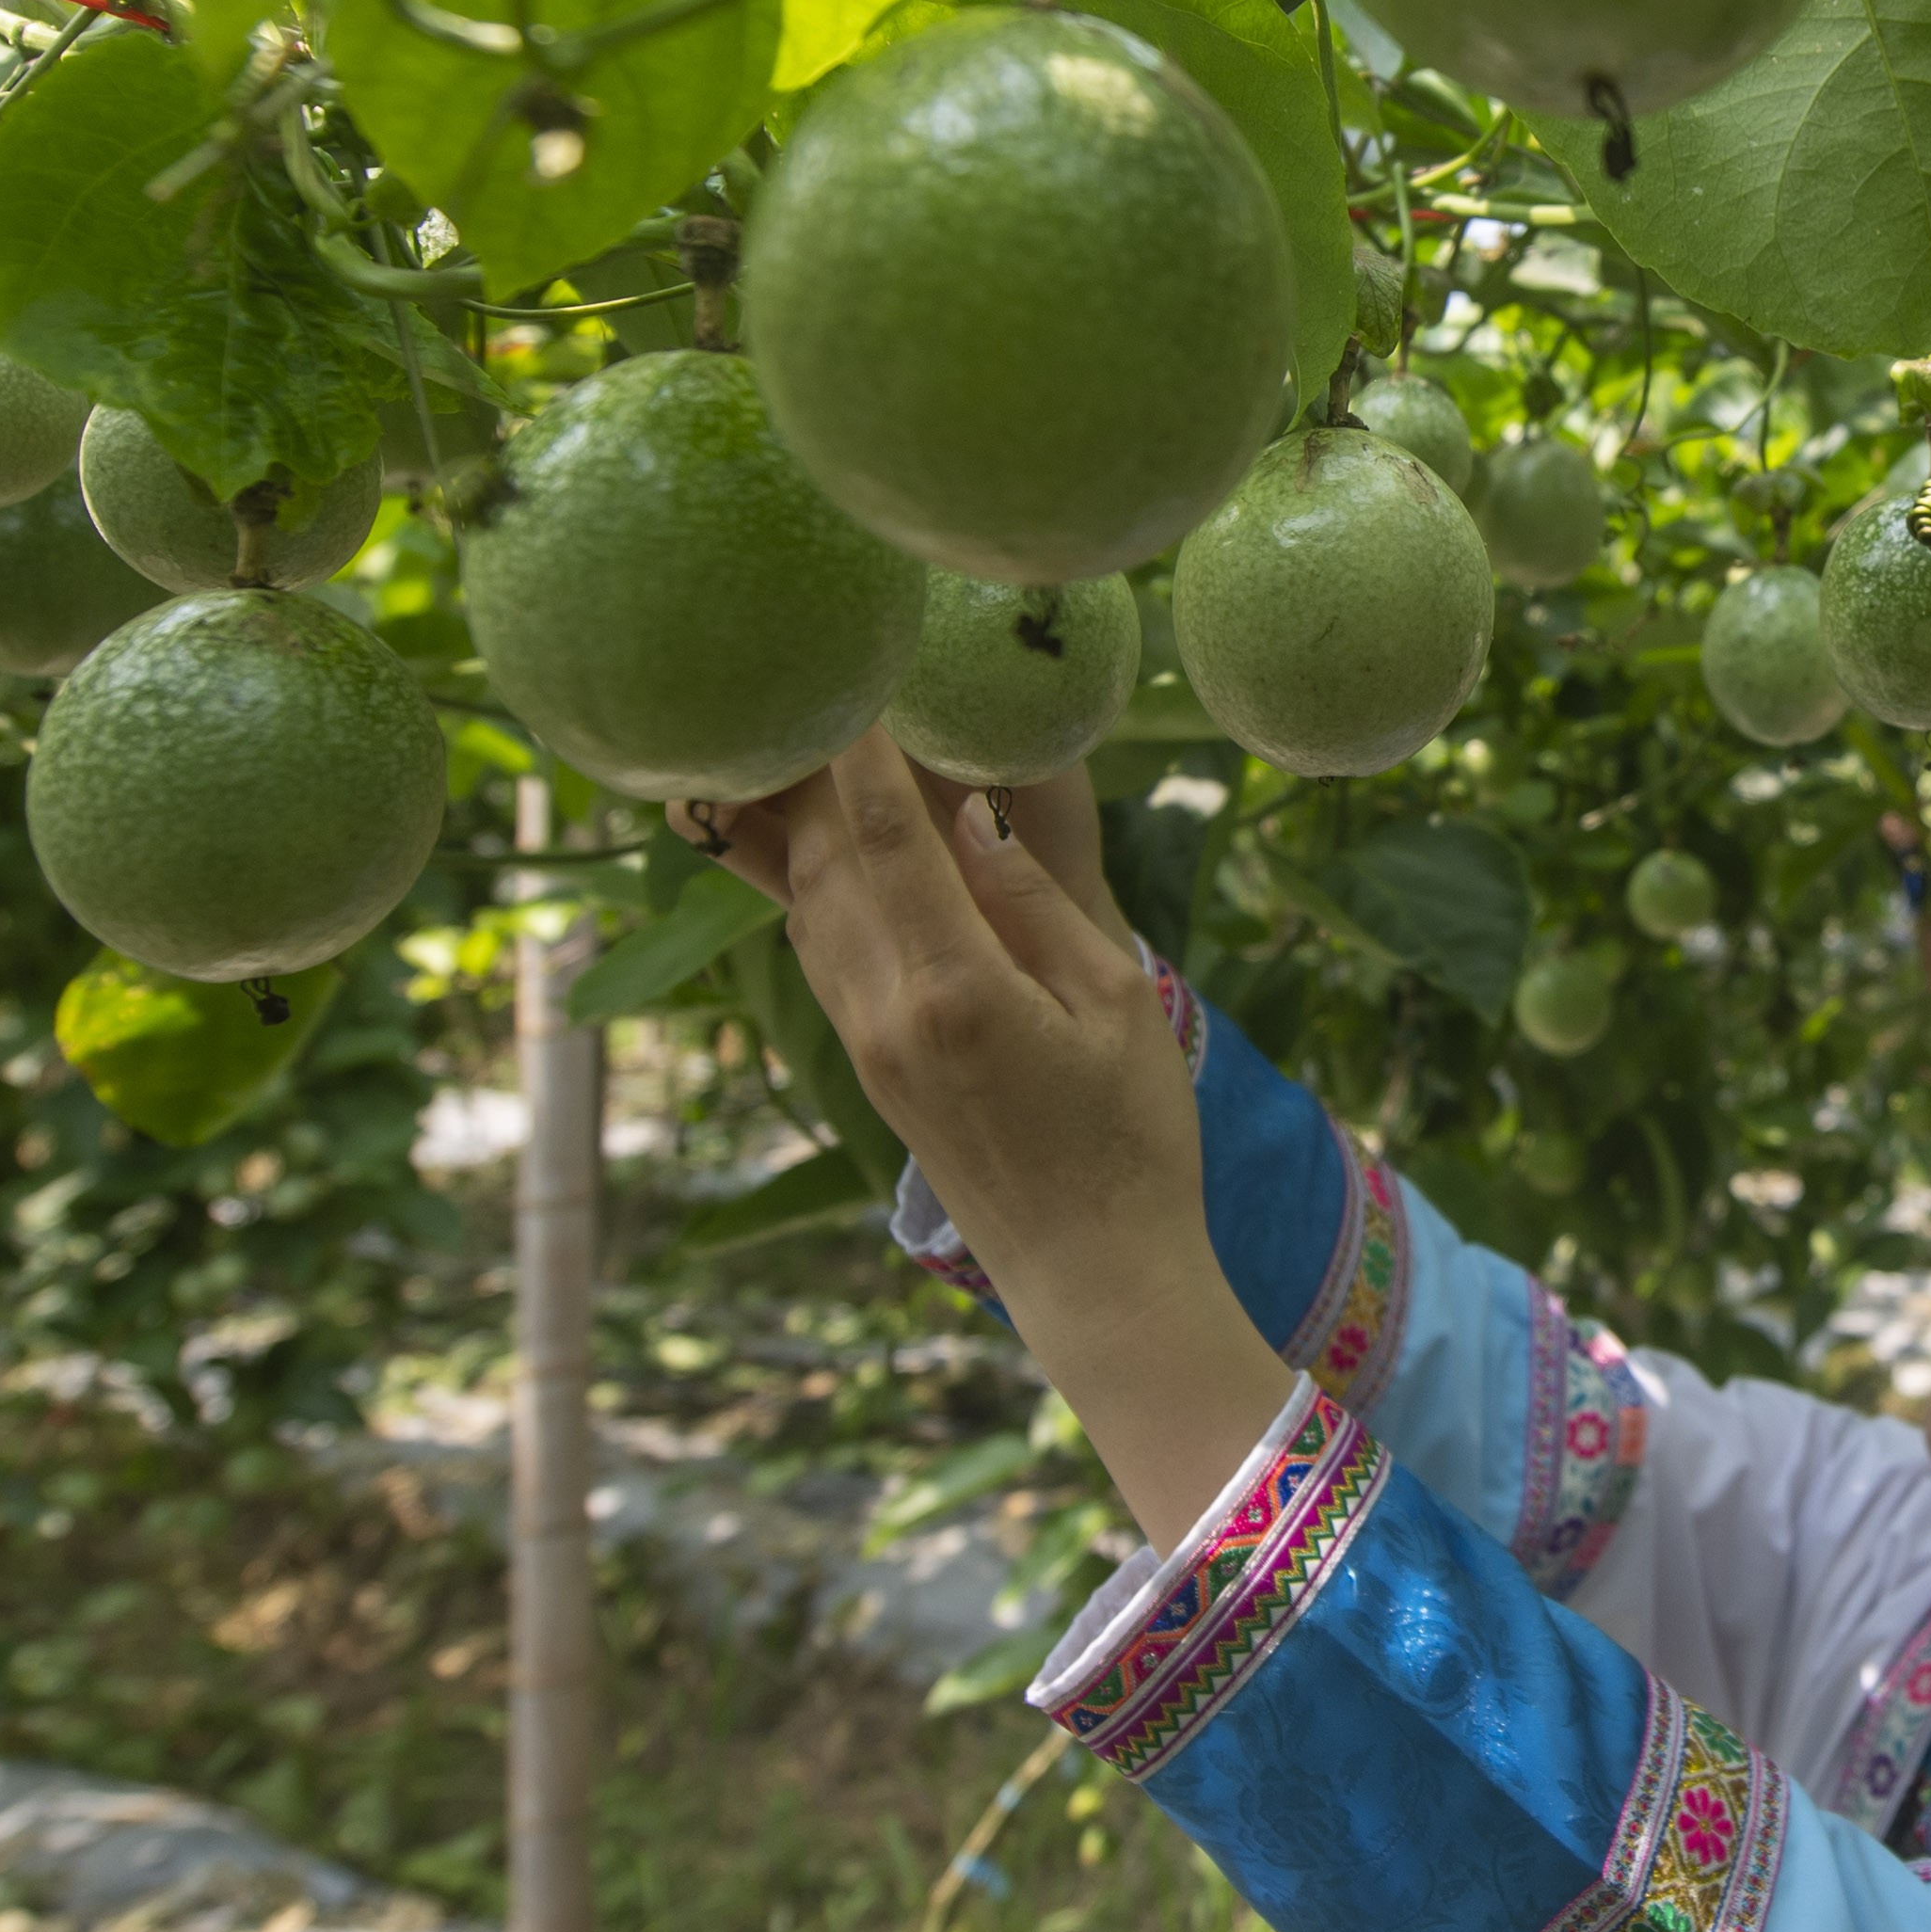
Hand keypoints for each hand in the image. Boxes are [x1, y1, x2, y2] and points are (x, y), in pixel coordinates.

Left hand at [695, 738, 1286, 1535]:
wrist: (1092, 1272)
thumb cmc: (1132, 1138)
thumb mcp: (1116, 998)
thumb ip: (1039, 897)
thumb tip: (974, 809)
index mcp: (952, 990)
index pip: (878, 831)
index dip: (855, 739)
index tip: (846, 659)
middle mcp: (882, 1011)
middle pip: (817, 854)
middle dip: (809, 758)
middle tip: (812, 669)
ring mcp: (861, 1041)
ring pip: (803, 898)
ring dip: (798, 811)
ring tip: (805, 726)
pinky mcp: (864, 1060)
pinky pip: (820, 943)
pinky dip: (816, 872)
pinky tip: (830, 828)